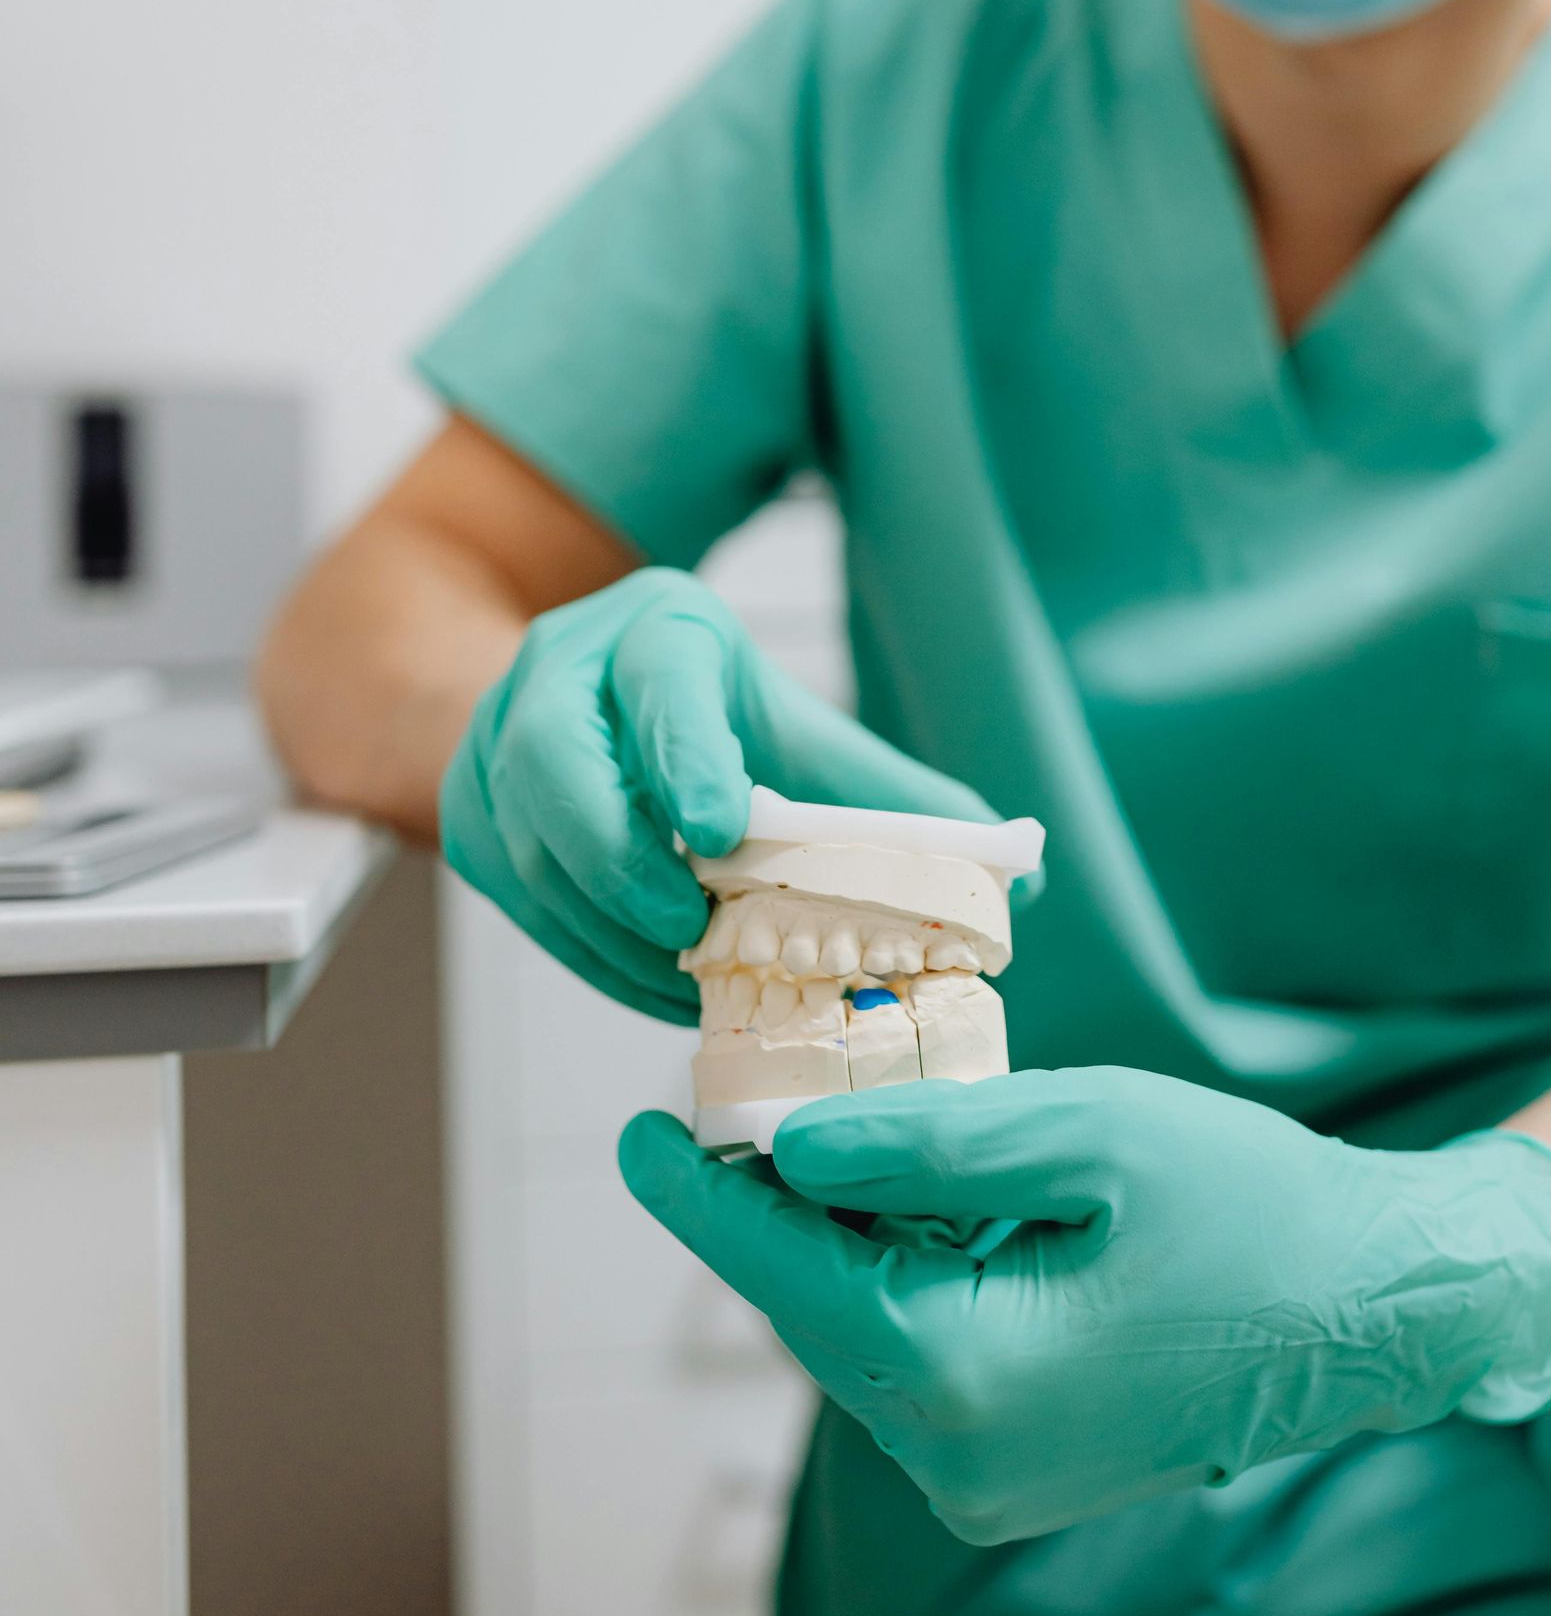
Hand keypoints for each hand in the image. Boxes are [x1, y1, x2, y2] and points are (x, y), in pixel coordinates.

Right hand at [439, 565, 995, 1020]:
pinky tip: (657, 984)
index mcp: (656, 631)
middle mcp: (559, 674)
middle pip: (556, 764)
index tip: (725, 827)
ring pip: (529, 849)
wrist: (574, 699)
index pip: (659, 682)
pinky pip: (519, 901)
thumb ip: (895, 798)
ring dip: (609, 930)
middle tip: (693, 932)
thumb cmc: (710, 719)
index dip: (686, 754)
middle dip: (623, 860)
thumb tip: (1021, 870)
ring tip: (691, 978)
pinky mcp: (466, 819)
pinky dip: (589, 954)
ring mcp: (493, 745)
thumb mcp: (800, 729)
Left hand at [619, 1066, 1550, 1541]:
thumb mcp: (1089, 1132)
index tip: (637, 1132)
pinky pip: (920, 1363)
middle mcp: (961, 1461)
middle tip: (733, 1098)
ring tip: (827, 1129)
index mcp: (972, 1377)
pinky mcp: (1018, 1475)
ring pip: (865, 1337)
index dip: (705, 1200)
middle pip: (819, 1311)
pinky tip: (917, 1203)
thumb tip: (791, 1145)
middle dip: (774, 1207)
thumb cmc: (1253, 1208)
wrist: (1376, 1311)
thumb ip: (928, 1142)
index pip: (790, 1276)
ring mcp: (989, 1485)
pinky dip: (901, 1279)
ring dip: (843, 1240)